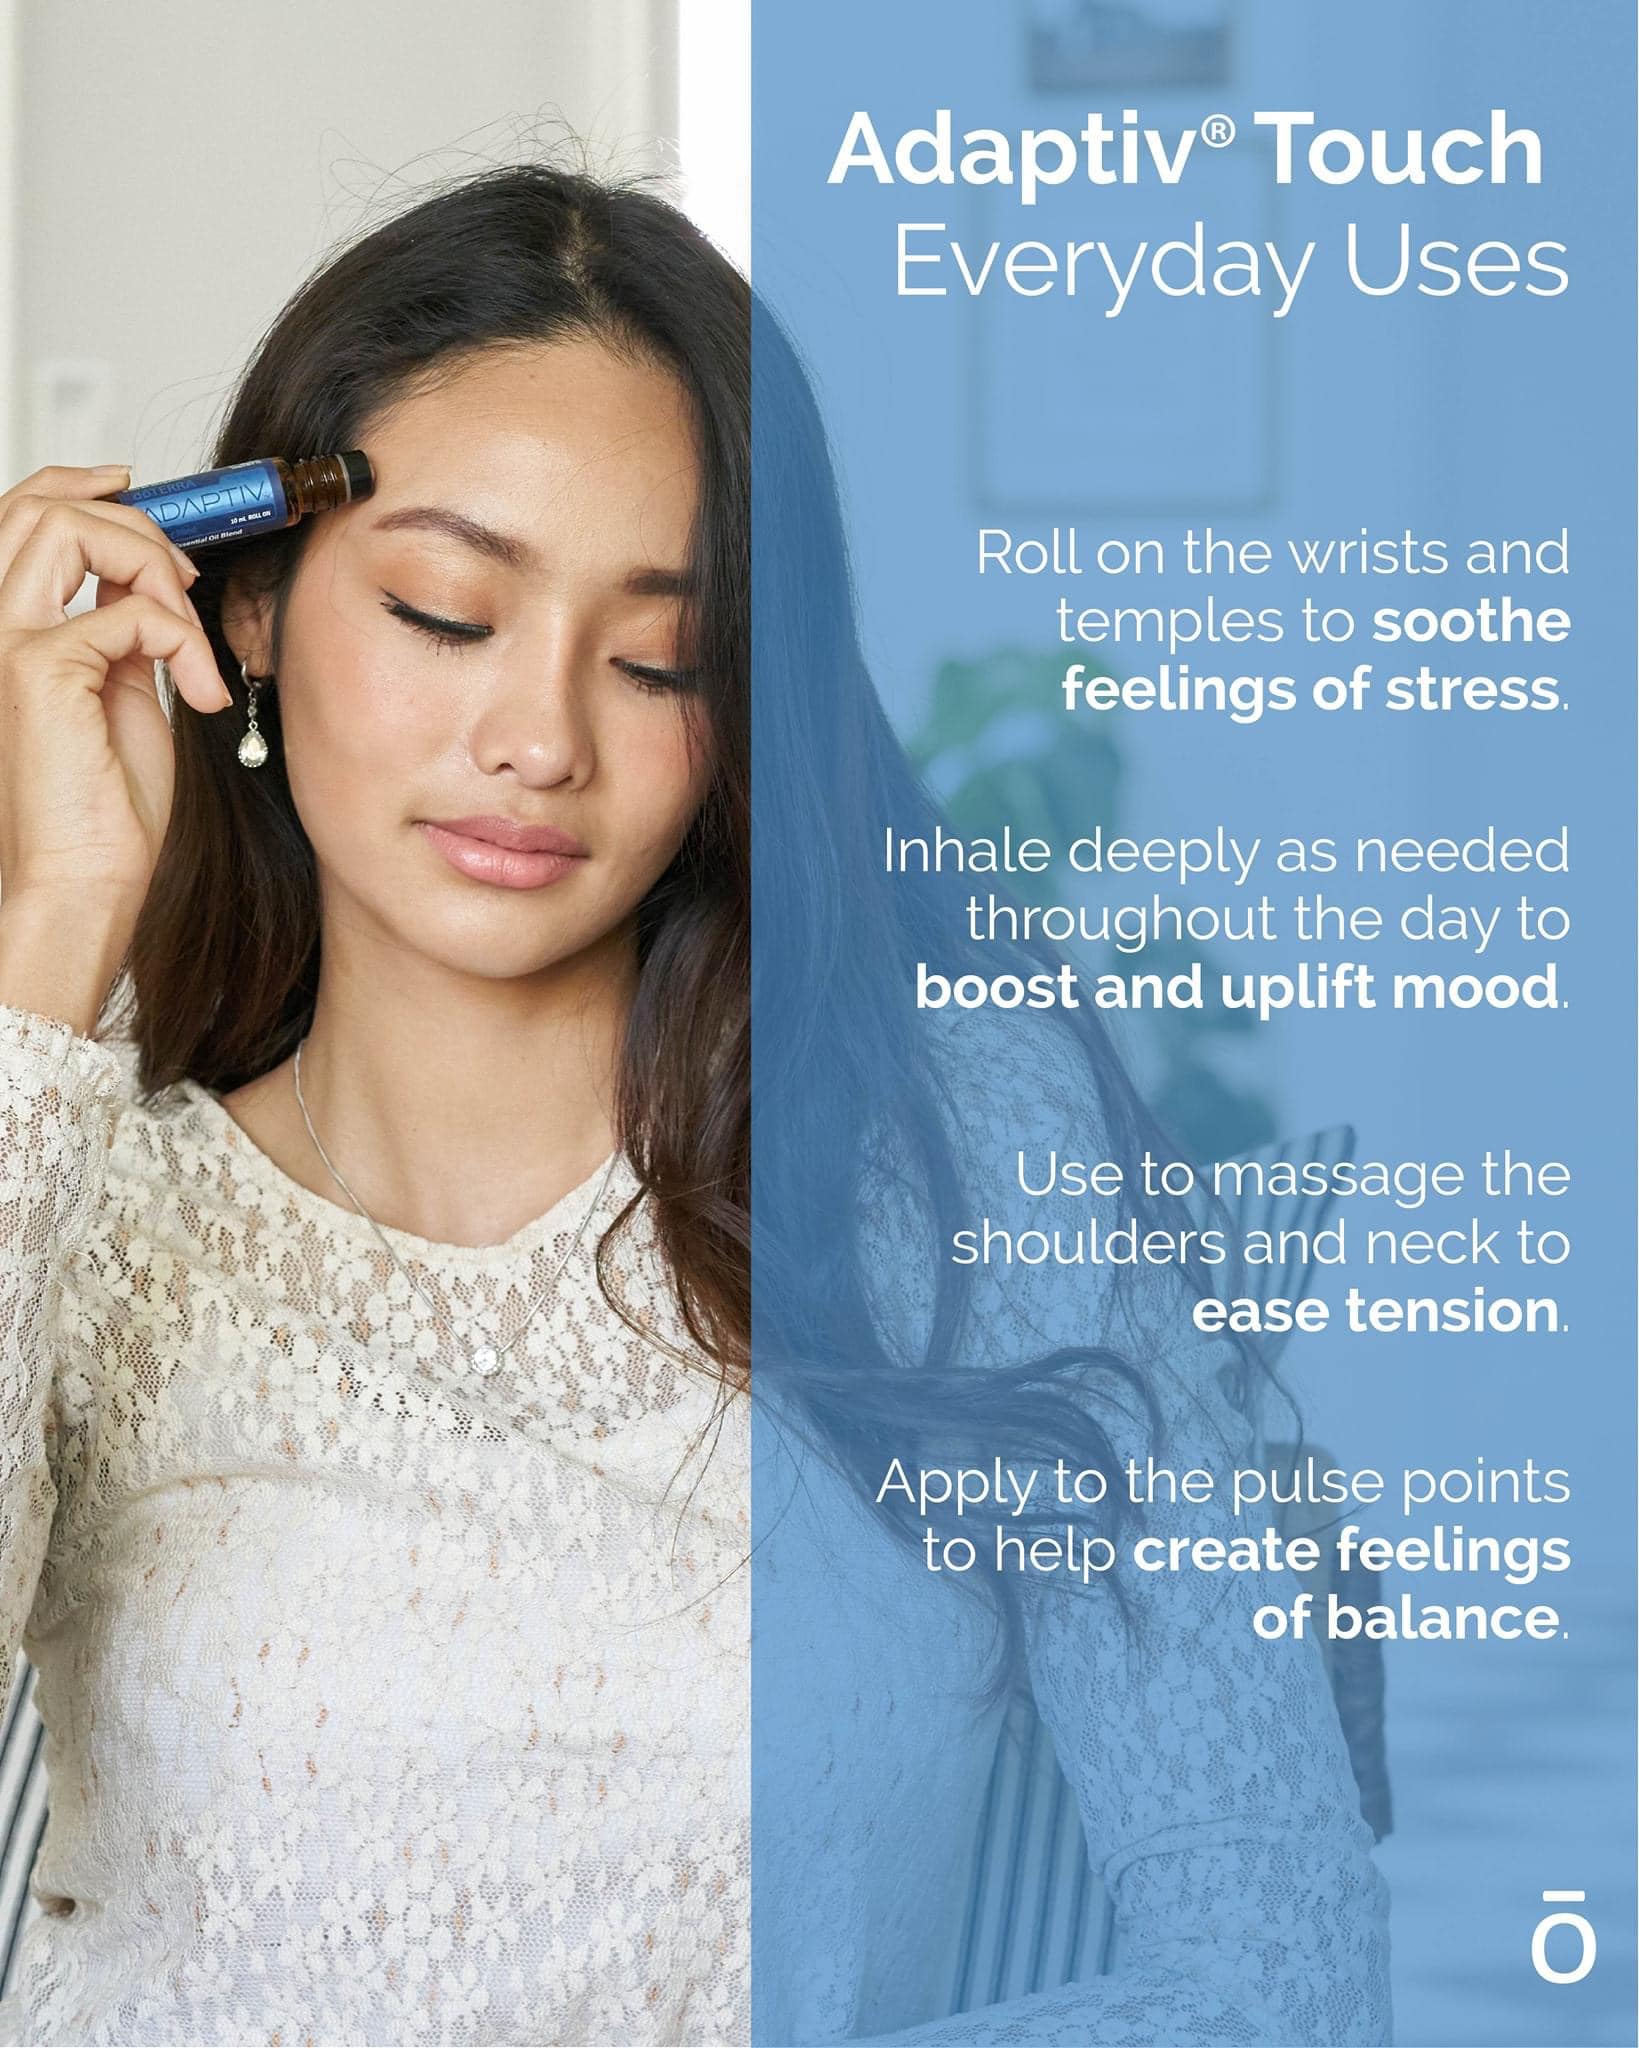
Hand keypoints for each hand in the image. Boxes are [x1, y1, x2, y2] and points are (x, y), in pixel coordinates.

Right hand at [0, 464, 231, 1027]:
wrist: (85, 879)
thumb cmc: (104, 807)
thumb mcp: (122, 694)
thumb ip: (123, 633)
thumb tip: (149, 584)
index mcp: (14, 628)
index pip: (25, 517)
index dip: (81, 485)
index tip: (140, 487)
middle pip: (42, 506)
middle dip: (131, 521)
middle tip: (183, 579)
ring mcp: (8, 642)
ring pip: (68, 531)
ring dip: (150, 564)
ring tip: (188, 636)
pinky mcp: (38, 670)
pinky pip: (127, 612)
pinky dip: (182, 641)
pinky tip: (197, 695)